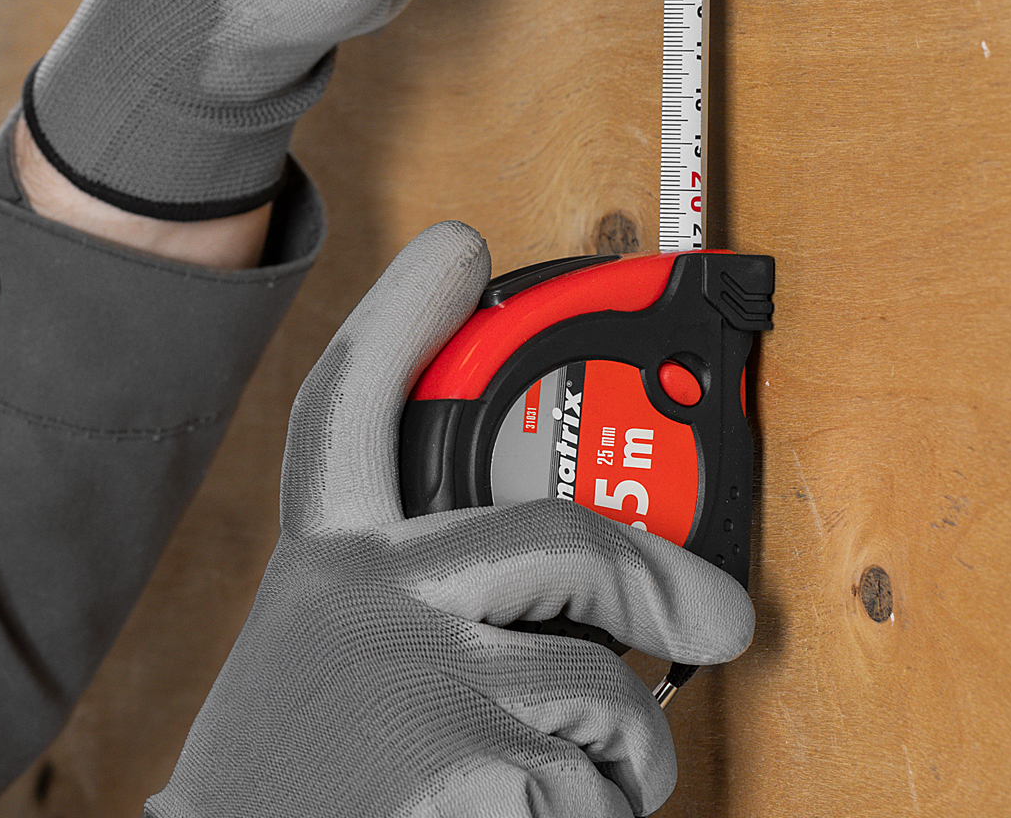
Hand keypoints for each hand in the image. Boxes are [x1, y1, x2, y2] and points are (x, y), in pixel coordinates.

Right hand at [147, 223, 753, 817]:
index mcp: (326, 571)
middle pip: (558, 536)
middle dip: (657, 579)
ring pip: (601, 694)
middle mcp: (371, 600)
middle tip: (717, 614)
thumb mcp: (318, 671)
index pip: (351, 408)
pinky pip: (599, 793)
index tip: (455, 247)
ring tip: (559, 794)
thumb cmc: (293, 799)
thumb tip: (561, 607)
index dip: (405, 316)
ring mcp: (426, 679)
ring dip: (617, 757)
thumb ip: (408, 609)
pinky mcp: (474, 773)